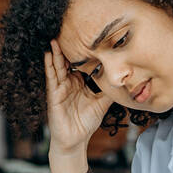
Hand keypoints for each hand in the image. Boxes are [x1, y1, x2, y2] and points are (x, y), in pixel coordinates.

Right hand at [44, 39, 112, 153]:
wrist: (75, 141)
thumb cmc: (86, 123)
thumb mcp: (102, 103)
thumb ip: (110, 91)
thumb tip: (125, 81)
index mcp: (79, 83)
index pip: (81, 64)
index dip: (84, 52)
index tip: (87, 36)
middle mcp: (69, 83)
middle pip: (68, 61)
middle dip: (68, 47)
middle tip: (69, 30)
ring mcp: (60, 88)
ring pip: (58, 66)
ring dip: (56, 52)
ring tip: (55, 37)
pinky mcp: (54, 95)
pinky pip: (52, 77)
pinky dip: (49, 65)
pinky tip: (48, 54)